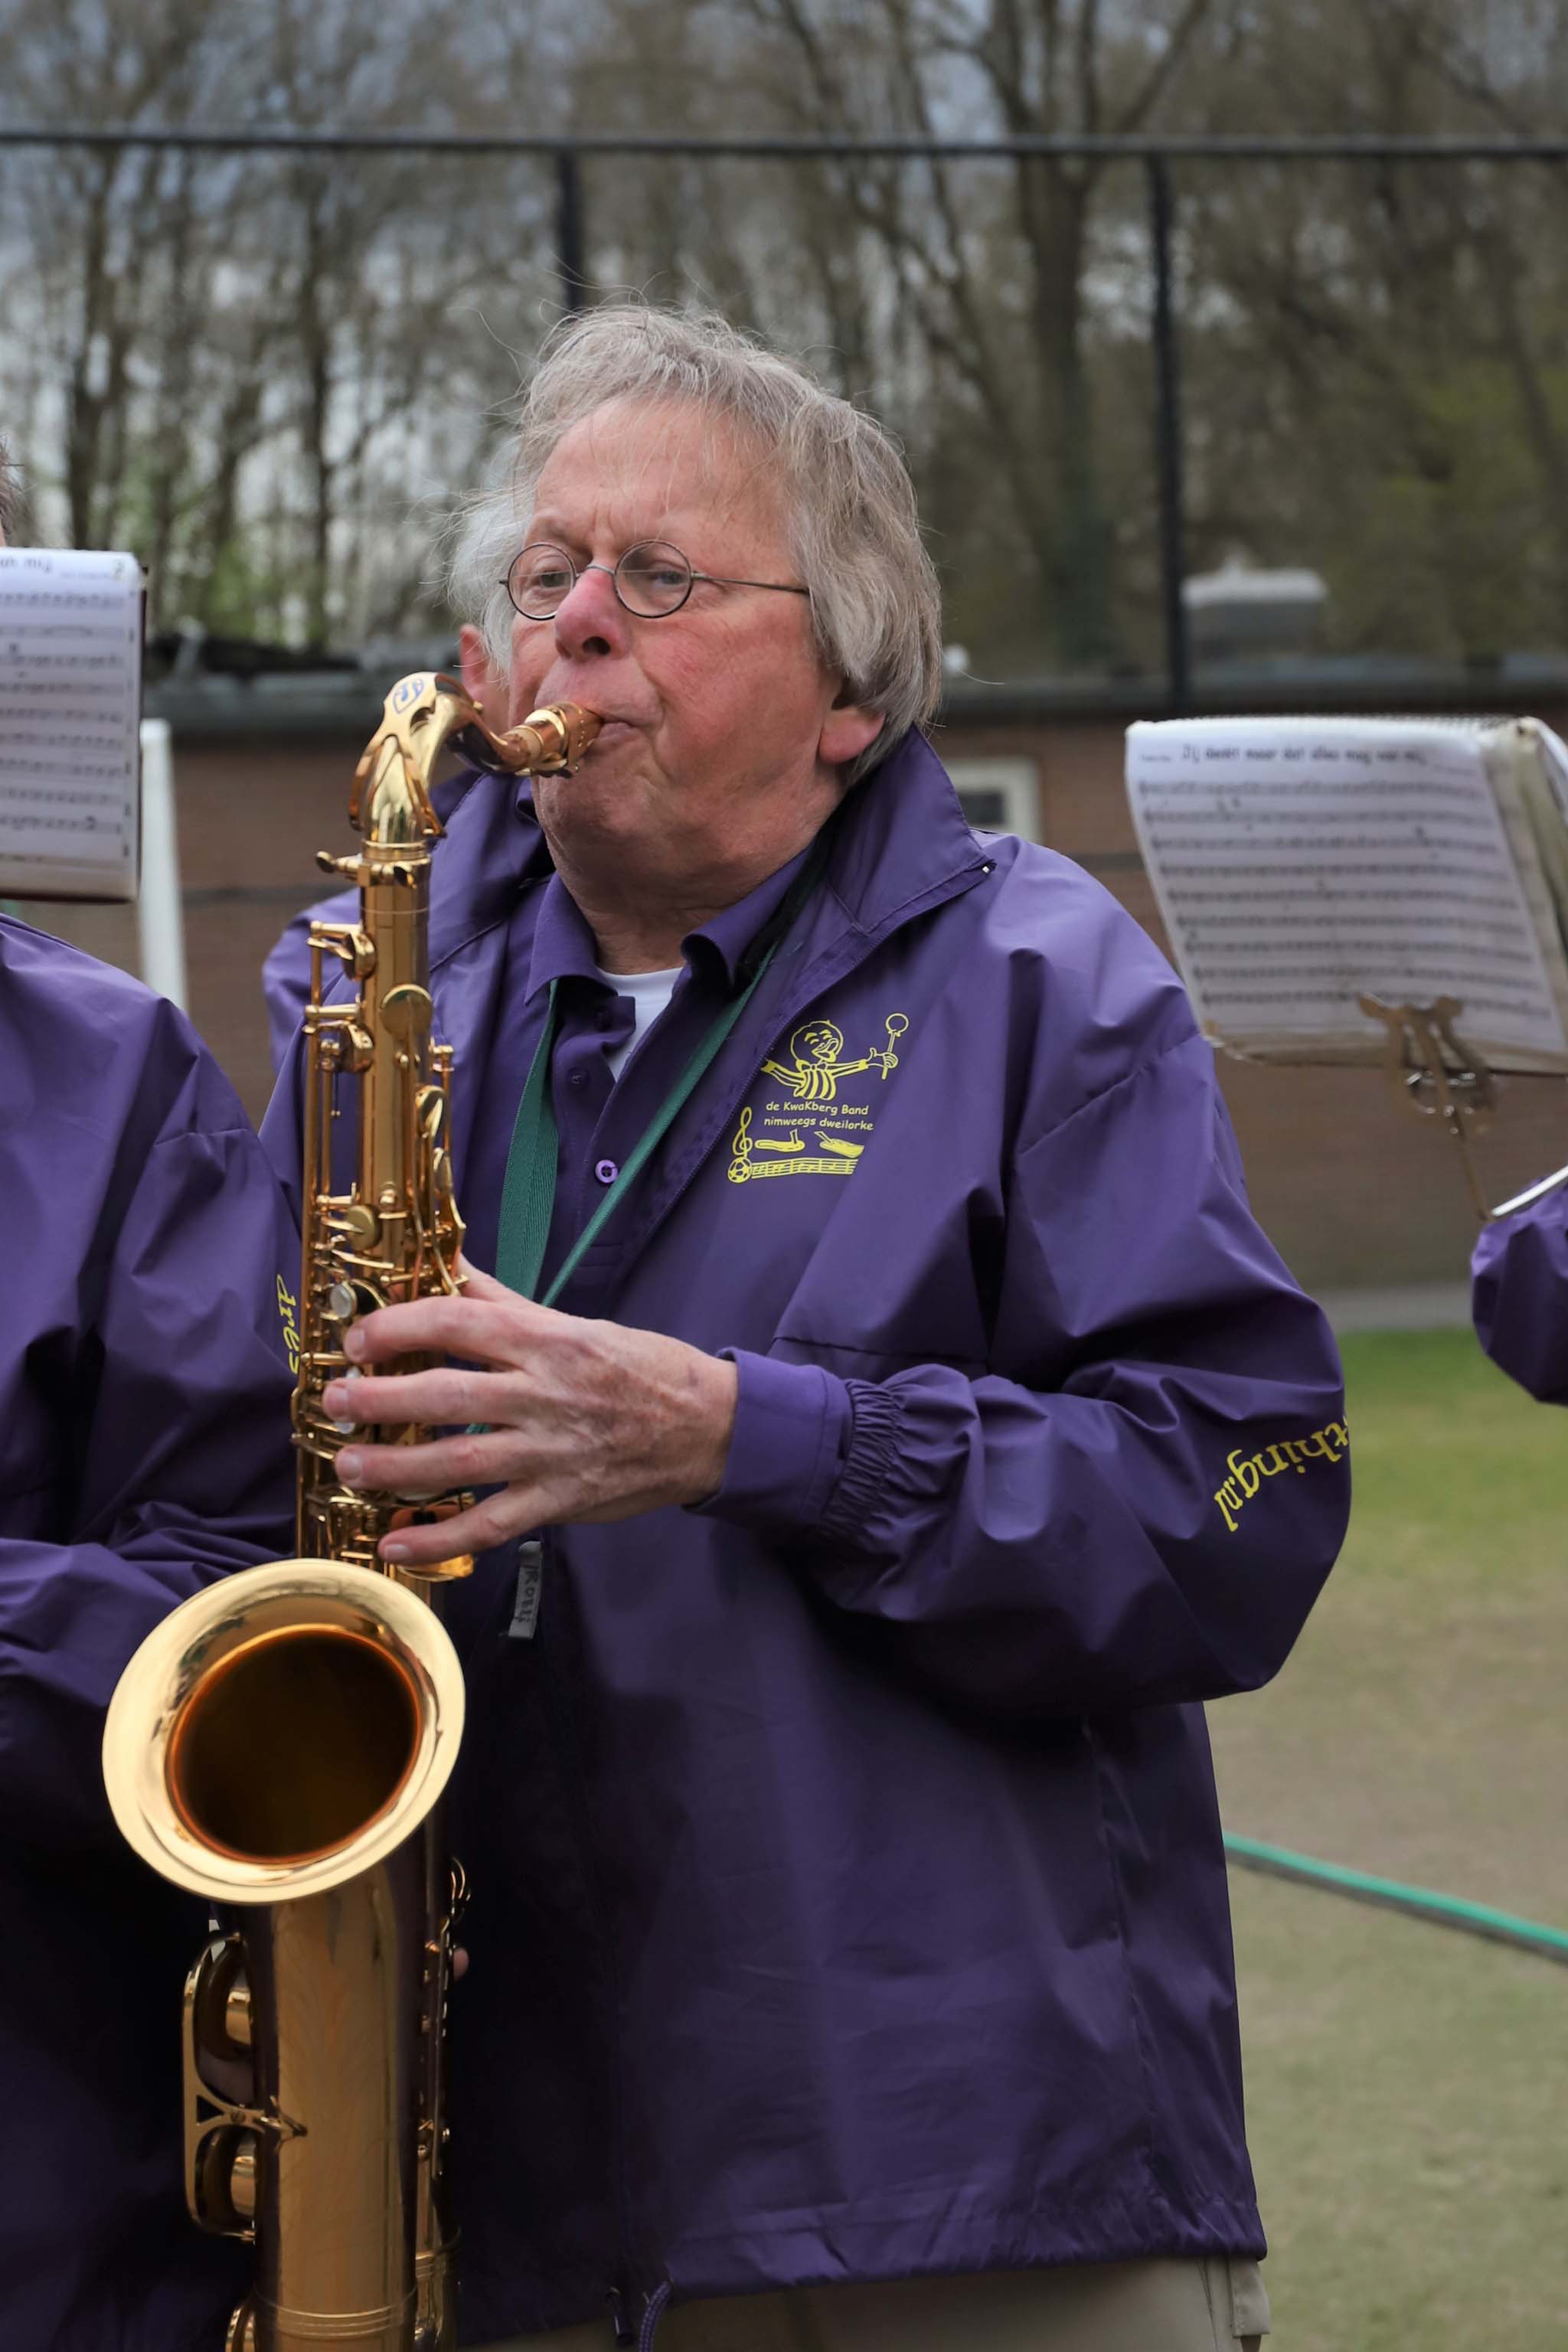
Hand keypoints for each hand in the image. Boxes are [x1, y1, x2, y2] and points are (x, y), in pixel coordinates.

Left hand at [319, 1265, 737, 1569]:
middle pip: (447, 1392)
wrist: (708, 1427)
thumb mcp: (574, 1322)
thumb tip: (447, 1261)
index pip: (460, 1321)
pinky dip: (441, 1538)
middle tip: (334, 1402)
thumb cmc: (637, 1368)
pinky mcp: (561, 1500)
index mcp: (546, 1339)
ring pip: (460, 1460)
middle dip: (381, 1398)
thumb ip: (504, 1301)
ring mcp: (552, 1451)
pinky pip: (491, 1524)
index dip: (401, 1327)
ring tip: (349, 1465)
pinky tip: (395, 1544)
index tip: (359, 1339)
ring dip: (395, 1467)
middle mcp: (545, 1392)